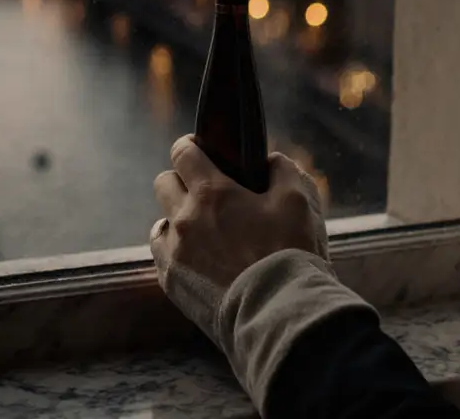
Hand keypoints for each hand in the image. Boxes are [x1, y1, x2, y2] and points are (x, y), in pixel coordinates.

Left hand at [150, 135, 329, 343]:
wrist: (279, 314)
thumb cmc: (290, 254)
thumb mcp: (299, 201)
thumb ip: (282, 170)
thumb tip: (270, 162)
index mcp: (212, 193)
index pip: (182, 152)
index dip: (190, 145)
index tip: (200, 149)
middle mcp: (184, 220)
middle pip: (163, 183)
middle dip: (181, 180)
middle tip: (206, 191)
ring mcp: (174, 255)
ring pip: (160, 223)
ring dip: (178, 220)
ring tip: (205, 232)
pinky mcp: (172, 285)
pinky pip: (164, 257)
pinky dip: (177, 252)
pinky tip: (201, 260)